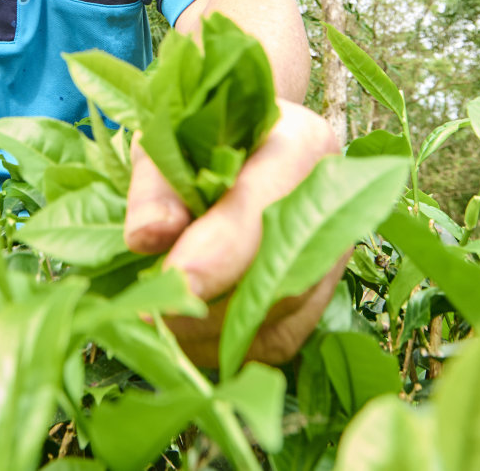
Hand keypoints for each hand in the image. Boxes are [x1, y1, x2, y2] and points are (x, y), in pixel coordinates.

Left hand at [123, 98, 343, 367]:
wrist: (239, 140)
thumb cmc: (198, 133)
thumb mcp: (166, 136)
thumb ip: (156, 184)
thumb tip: (147, 237)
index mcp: (301, 143)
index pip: (267, 206)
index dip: (221, 251)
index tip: (173, 281)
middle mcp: (332, 203)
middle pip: (283, 272)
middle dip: (212, 304)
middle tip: (148, 313)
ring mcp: (331, 255)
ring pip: (284, 316)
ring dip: (214, 332)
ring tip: (157, 321)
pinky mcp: (318, 297)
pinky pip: (279, 340)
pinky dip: (227, 346)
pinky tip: (183, 334)